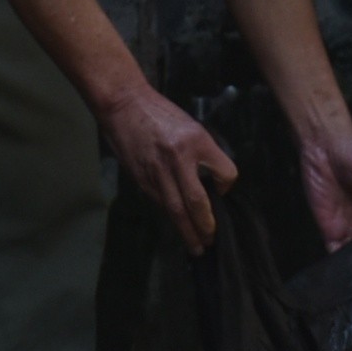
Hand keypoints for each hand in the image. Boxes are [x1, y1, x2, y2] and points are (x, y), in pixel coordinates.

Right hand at [103, 87, 241, 251]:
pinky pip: (159, 202)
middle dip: (204, 226)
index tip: (223, 189)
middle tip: (210, 242)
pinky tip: (176, 223)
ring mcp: (156, 171)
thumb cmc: (161, 113)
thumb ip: (203, 153)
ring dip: (187, 230)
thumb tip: (213, 182)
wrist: (123, 105)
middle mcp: (177, 159)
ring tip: (196, 245)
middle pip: (195, 202)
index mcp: (195, 141)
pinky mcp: (141, 178)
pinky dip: (170, 216)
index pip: (224, 172)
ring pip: (174, 209)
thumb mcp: (191, 127)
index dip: (227, 185)